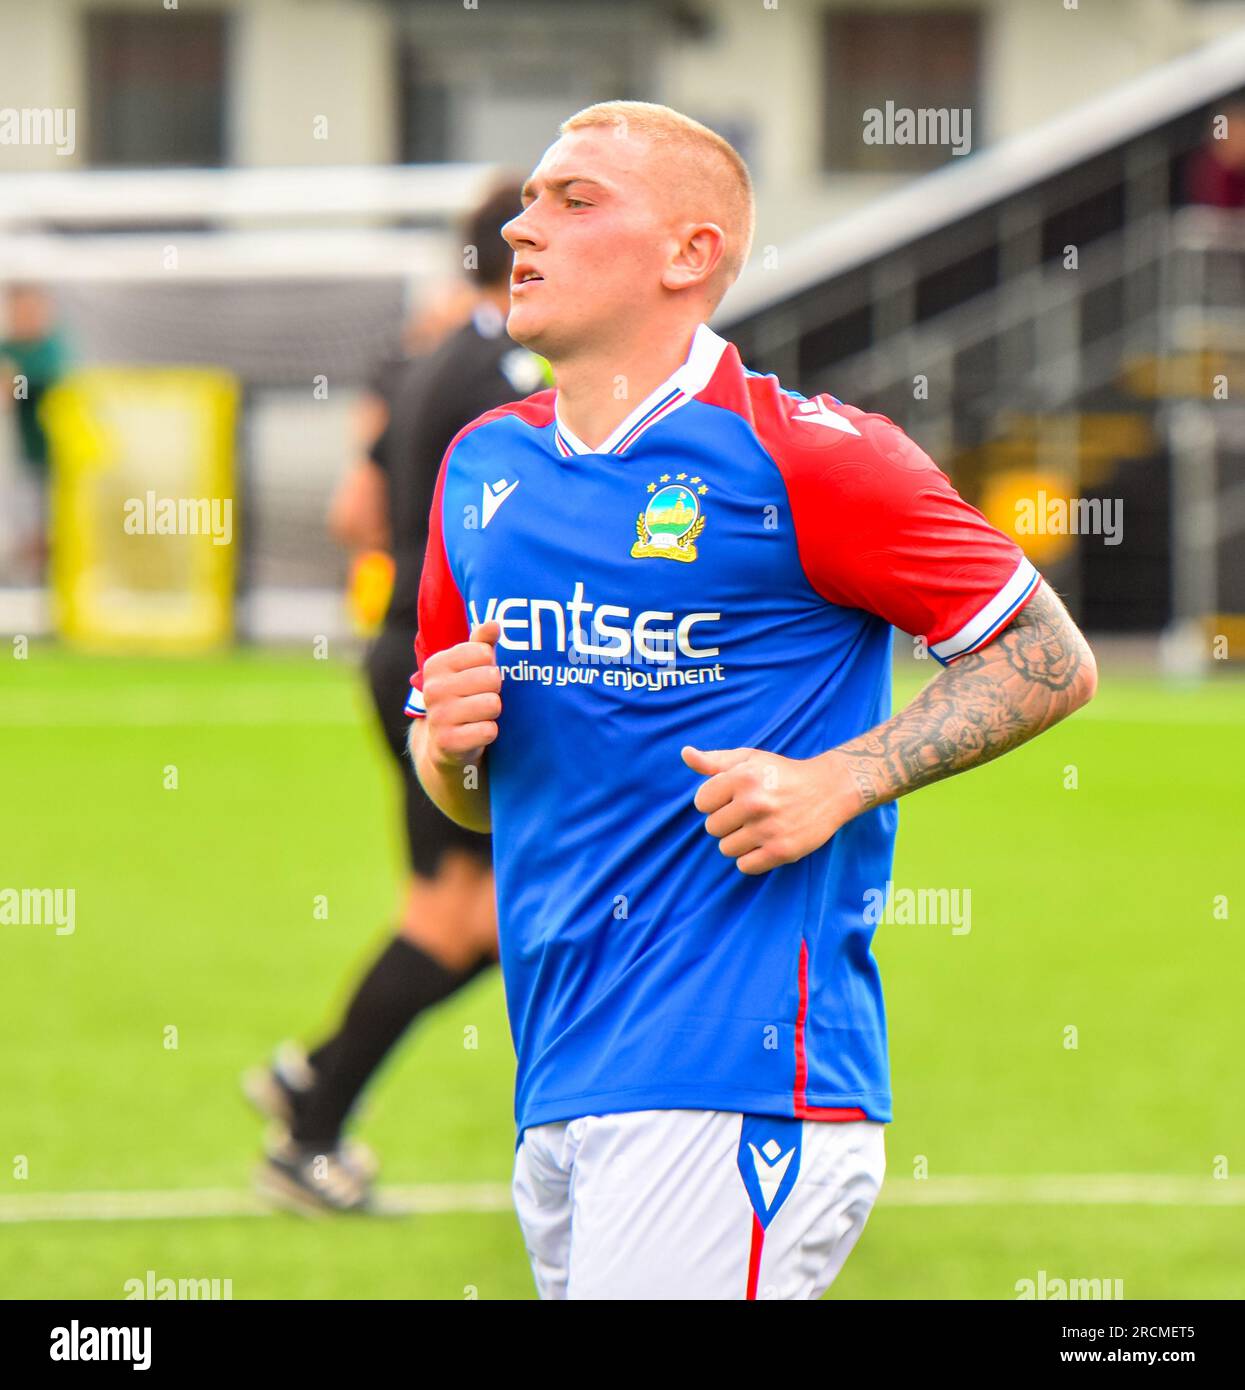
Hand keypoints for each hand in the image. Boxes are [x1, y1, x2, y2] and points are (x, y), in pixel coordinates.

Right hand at [421, 620, 502, 767]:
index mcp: (436, 664)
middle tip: (480, 698)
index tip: (477, 675)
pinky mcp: (448, 743)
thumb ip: (481, 643)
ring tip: (479, 715)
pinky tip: (476, 733)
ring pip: (493, 704)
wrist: (445, 743)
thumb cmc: (464, 696)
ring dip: (493, 712)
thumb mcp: (470, 667)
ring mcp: (438, 716)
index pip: (484, 652)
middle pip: (492, 678)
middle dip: (494, 690)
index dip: (490, 665)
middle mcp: (433, 689)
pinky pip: (489, 731)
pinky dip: (489, 733)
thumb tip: (494, 624)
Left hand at [681, 745, 856, 875]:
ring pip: (726, 849)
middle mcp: (755, 803)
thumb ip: (715, 761)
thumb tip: (685, 753)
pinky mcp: (782, 851)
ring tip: (757, 828)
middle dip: (726, 821)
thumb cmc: (782, 773)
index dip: (714, 801)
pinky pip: (744, 866)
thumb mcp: (750, 759)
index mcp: (743, 777)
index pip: (701, 802)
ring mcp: (769, 829)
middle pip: (712, 828)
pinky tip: (764, 843)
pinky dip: (751, 858)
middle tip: (748, 813)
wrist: (829, 789)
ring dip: (737, 841)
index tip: (732, 798)